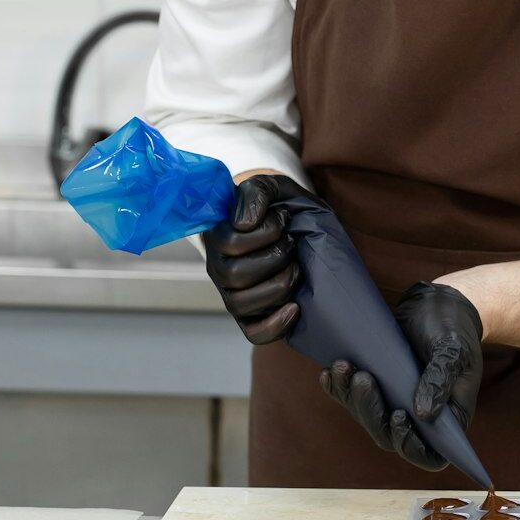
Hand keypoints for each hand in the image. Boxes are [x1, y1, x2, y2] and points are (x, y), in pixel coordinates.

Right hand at [199, 173, 315, 344]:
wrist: (300, 229)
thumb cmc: (280, 208)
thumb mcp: (273, 187)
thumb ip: (257, 191)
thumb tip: (244, 223)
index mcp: (219, 236)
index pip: (230, 243)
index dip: (264, 232)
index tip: (283, 219)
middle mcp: (219, 267)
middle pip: (235, 274)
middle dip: (275, 257)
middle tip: (292, 243)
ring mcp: (233, 294)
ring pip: (242, 304)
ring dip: (278, 286)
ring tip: (296, 268)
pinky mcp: (251, 316)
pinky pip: (254, 332)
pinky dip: (275, 324)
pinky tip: (295, 307)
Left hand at [320, 282, 483, 470]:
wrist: (438, 304)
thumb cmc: (454, 328)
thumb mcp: (453, 350)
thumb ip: (440, 379)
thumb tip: (424, 415)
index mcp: (449, 418)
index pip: (429, 455)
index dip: (411, 447)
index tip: (397, 418)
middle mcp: (421, 418)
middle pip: (390, 437)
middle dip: (371, 412)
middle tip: (363, 378)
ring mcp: (398, 403)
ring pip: (369, 418)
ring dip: (352, 398)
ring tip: (343, 366)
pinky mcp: (379, 387)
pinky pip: (355, 399)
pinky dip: (340, 388)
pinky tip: (330, 372)